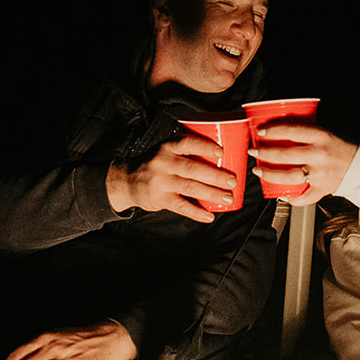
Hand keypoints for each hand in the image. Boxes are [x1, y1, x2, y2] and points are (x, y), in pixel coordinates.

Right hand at [106, 131, 237, 222]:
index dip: (205, 147)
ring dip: (211, 194)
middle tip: (232, 181)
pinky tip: (209, 216)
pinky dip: (196, 212)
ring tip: (227, 198)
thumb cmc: (155, 165)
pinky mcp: (160, 198)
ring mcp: (161, 181)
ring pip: (190, 188)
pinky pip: (181, 206)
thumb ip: (186, 154)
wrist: (127, 181)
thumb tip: (221, 161)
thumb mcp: (166, 152)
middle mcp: (164, 163)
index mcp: (168, 148)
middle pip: (193, 169)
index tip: (221, 153)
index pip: (187, 144)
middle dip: (215, 176)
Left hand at [247, 122, 357, 205]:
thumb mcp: (326, 134)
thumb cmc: (341, 148)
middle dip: (264, 153)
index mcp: (321, 137)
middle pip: (284, 155)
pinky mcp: (322, 189)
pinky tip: (281, 195)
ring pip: (288, 176)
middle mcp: (319, 154)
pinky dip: (291, 198)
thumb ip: (305, 134)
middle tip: (253, 152)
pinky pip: (303, 197)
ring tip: (258, 171)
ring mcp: (320, 174)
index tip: (260, 131)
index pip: (292, 131)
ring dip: (269, 174)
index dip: (273, 131)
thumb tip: (277, 133)